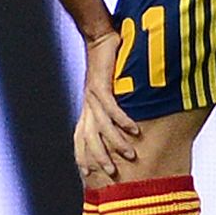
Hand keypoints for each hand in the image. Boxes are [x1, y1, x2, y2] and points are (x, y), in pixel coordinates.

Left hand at [73, 28, 139, 180]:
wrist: (100, 39)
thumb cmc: (108, 66)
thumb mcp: (109, 91)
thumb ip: (113, 108)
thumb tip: (127, 126)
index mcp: (87, 109)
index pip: (81, 138)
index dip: (83, 156)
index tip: (88, 175)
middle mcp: (87, 105)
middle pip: (89, 138)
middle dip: (99, 157)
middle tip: (112, 174)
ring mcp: (92, 96)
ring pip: (101, 126)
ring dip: (116, 142)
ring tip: (130, 155)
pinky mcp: (101, 84)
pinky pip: (112, 107)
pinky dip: (122, 119)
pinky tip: (134, 129)